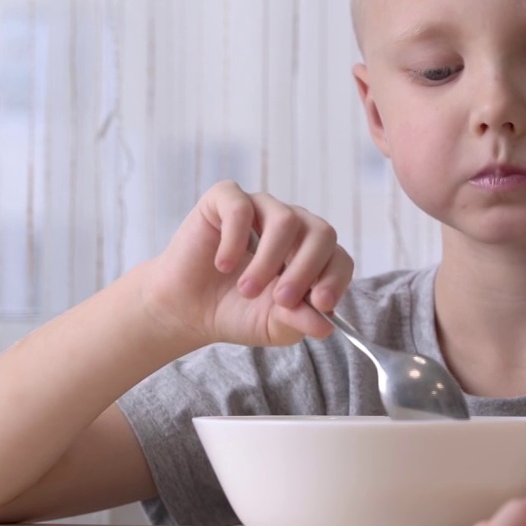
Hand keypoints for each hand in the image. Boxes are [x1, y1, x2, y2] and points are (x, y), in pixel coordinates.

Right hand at [147, 180, 353, 348]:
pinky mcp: (225, 199)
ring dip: (268, 261)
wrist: (186, 309)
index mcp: (309, 255)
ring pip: (286, 219)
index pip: (339, 257)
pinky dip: (236, 240)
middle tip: (281, 300)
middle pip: (322, 232)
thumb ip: (298, 322)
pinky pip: (242, 207)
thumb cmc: (234, 311)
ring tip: (247, 289)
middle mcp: (291, 226)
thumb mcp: (271, 326)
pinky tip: (223, 265)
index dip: (334, 278)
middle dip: (305, 270)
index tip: (320, 304)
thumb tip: (326, 326)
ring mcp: (260, 208)